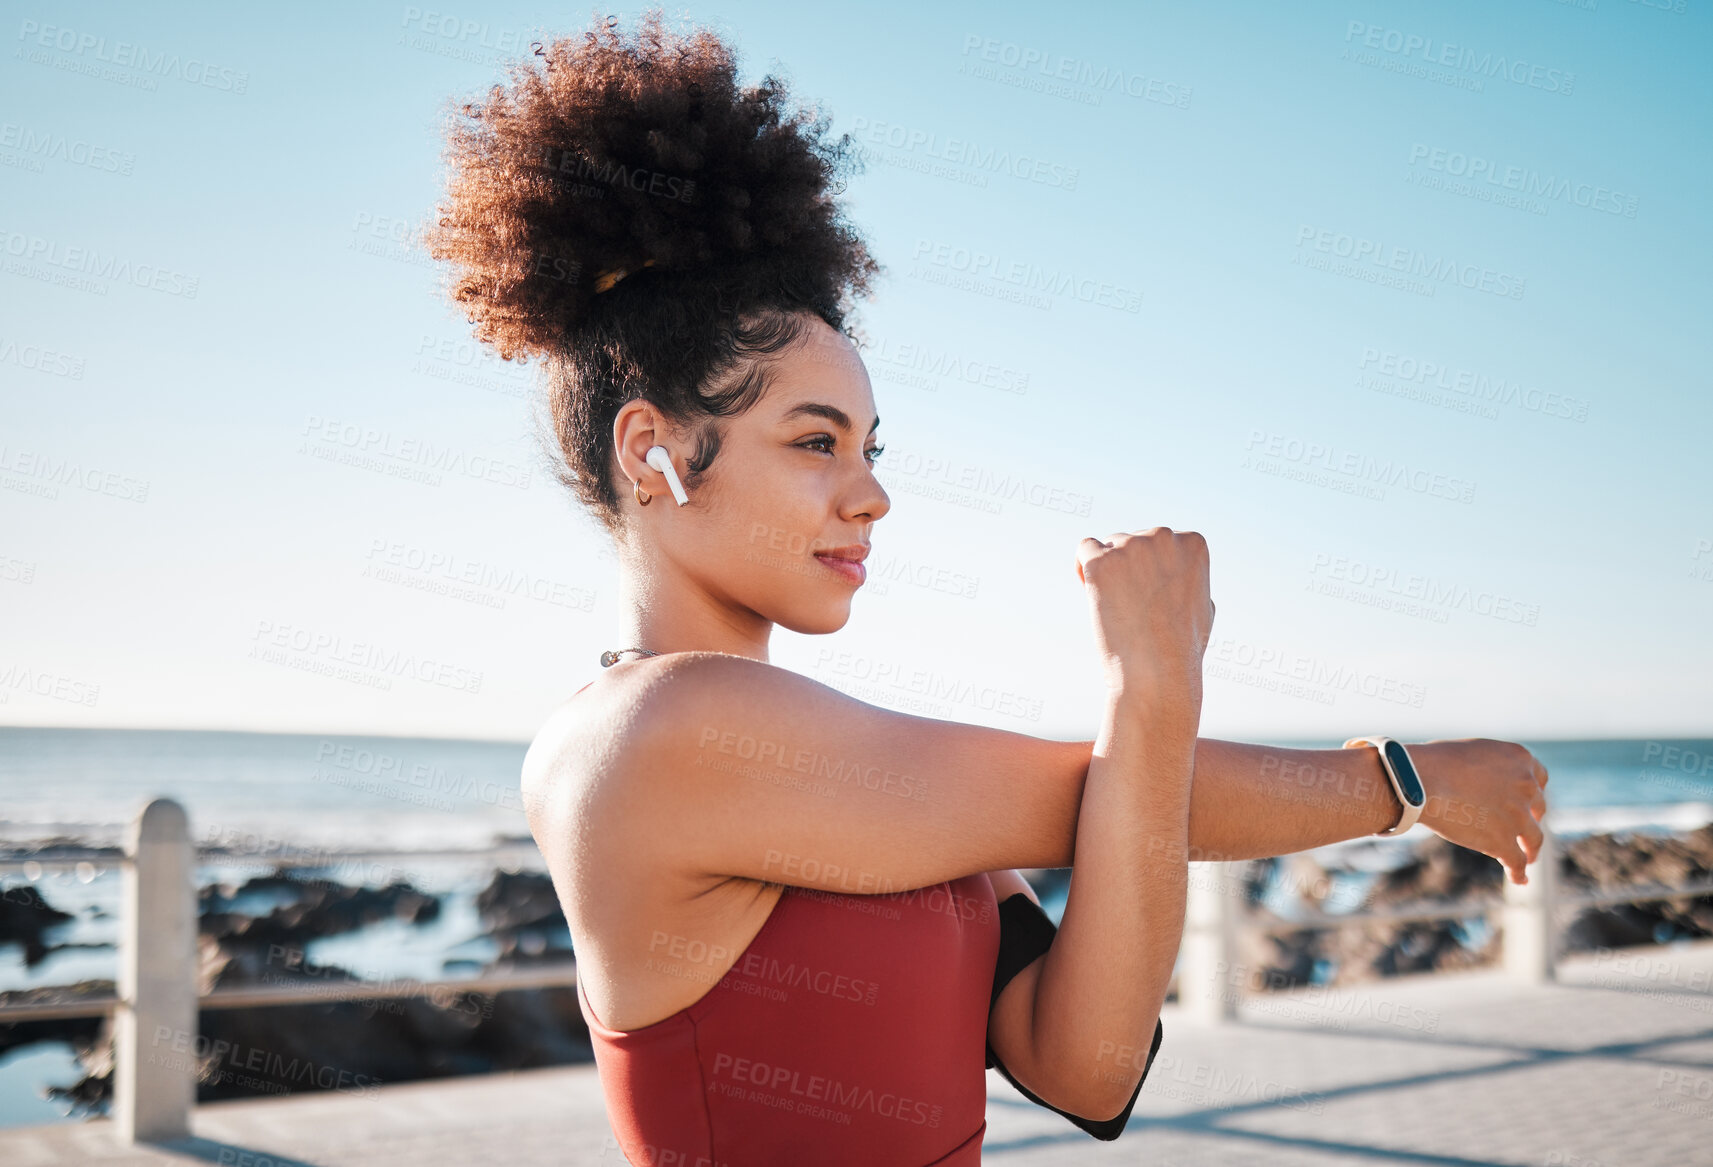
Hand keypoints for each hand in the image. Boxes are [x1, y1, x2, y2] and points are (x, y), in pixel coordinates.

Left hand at [1075, 527, 1214, 701]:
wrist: (1158, 673)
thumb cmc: (1182, 649)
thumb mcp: (1203, 606)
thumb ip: (1190, 580)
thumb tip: (1179, 572)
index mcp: (1193, 544)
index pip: (1162, 541)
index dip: (1152, 570)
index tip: (1154, 599)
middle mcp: (1163, 537)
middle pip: (1133, 541)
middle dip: (1129, 569)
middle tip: (1134, 608)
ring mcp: (1131, 547)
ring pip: (1108, 547)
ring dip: (1108, 573)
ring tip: (1118, 609)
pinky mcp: (1101, 562)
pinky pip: (1085, 549)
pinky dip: (1084, 569)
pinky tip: (1091, 592)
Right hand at [1407, 738, 1547, 885]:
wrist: (1420, 780)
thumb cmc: (1433, 762)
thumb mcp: (1471, 753)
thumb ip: (1489, 767)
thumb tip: (1482, 784)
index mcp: (1520, 759)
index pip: (1538, 778)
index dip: (1532, 793)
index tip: (1526, 802)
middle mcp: (1527, 787)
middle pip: (1537, 809)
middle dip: (1530, 819)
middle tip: (1522, 829)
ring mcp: (1518, 817)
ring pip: (1533, 839)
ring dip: (1532, 850)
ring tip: (1528, 858)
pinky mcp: (1502, 842)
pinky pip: (1517, 863)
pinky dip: (1519, 873)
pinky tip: (1519, 880)